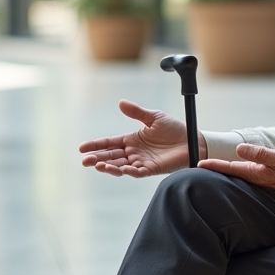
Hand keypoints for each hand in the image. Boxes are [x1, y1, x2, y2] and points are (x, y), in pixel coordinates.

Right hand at [78, 99, 204, 177]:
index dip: (96, 145)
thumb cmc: (174, 130)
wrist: (193, 141)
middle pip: (111, 156)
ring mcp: (141, 162)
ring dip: (109, 167)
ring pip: (121, 166)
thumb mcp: (154, 117)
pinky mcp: (152, 169)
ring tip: (98, 165)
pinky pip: (138, 172)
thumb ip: (137, 112)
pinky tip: (121, 170)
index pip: (109, 143)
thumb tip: (121, 102)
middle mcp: (134, 152)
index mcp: (131, 140)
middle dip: (97, 158)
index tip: (82, 148)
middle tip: (84, 160)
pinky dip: (129, 172)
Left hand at [199, 144, 274, 196]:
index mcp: (255, 173)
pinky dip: (233, 169)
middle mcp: (254, 177)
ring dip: (222, 168)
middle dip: (214, 168)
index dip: (214, 165)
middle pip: (229, 172)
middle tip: (196, 165)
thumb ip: (259, 154)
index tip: (199, 164)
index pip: (229, 168)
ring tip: (208, 165)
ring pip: (235, 173)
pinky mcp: (262, 176)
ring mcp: (258, 177)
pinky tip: (230, 167)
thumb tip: (239, 149)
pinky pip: (243, 172)